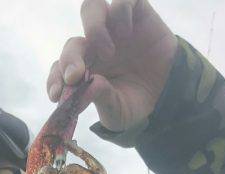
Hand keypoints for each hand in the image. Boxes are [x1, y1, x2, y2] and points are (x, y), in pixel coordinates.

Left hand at [47, 0, 177, 131]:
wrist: (169, 94)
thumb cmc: (136, 103)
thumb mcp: (118, 111)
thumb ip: (101, 99)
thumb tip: (83, 90)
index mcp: (85, 72)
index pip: (60, 69)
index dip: (55, 79)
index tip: (56, 95)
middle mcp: (94, 48)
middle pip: (72, 43)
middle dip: (70, 58)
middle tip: (76, 76)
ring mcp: (113, 29)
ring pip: (91, 8)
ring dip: (93, 28)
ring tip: (108, 51)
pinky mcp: (135, 14)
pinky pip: (123, 0)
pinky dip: (120, 12)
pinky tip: (127, 33)